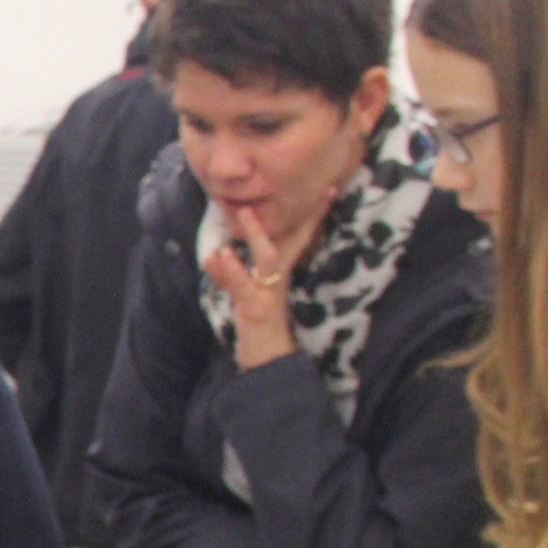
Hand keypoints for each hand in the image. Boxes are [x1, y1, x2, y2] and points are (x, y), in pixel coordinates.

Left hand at [203, 202, 309, 369]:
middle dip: (300, 215)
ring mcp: (268, 292)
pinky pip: (243, 287)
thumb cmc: (259, 323)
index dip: (313, 214)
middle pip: (289, 242)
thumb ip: (238, 272)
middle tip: (313, 191)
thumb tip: (222, 251)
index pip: (298, 238)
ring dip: (255, 236)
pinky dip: (229, 272)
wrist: (266, 359)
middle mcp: (278, 279)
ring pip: (267, 260)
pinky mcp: (256, 308)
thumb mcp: (250, 292)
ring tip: (244, 213)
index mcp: (280, 272)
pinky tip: (217, 257)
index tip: (330, 188)